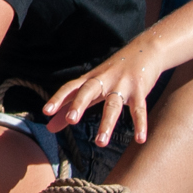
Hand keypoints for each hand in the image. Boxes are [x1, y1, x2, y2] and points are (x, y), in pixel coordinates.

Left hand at [41, 39, 162, 144]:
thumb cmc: (114, 72)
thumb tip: (49, 127)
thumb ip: (69, 106)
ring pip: (113, 104)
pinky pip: (139, 109)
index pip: (70, 88)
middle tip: (70, 120)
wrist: (146, 49)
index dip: (58, 98)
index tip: (45, 112)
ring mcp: (122, 84)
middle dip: (79, 104)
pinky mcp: (140, 90)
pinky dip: (140, 124)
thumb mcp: (91, 86)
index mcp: (90, 79)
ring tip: (100, 143)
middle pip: (88, 91)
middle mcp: (104, 80)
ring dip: (107, 123)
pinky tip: (140, 139)